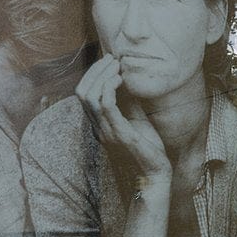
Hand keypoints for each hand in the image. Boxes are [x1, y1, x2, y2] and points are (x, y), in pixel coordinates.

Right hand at [76, 54, 170, 179]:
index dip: (92, 74)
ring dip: (102, 75)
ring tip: (117, 66)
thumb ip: (128, 102)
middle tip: (112, 59)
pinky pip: (106, 106)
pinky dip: (110, 87)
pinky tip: (121, 79)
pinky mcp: (120, 134)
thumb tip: (127, 78)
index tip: (108, 62)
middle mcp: (99, 127)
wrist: (155, 177)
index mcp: (100, 124)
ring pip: (91, 96)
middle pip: (82, 92)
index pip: (84, 94)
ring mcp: (107, 131)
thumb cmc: (148, 149)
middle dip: (95, 71)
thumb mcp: (136, 120)